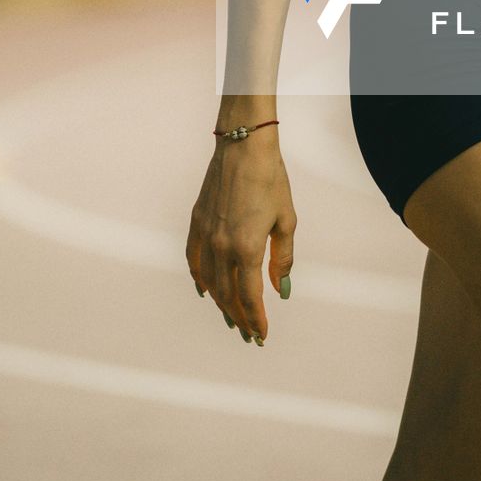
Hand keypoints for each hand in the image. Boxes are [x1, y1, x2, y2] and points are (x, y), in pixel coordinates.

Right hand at [186, 133, 295, 344]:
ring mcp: (205, 235)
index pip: (249, 297)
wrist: (244, 145)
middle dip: (239, 318)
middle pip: (228, 295)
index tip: (261, 335)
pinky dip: (199, 279)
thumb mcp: (286, 220)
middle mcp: (221, 246)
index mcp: (246, 247)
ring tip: (232, 318)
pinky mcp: (196, 222)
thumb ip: (282, 258)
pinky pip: (193, 260)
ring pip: (209, 282)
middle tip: (249, 335)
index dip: (256, 319)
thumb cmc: (271, 178)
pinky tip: (205, 290)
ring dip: (220, 304)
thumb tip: (280, 289)